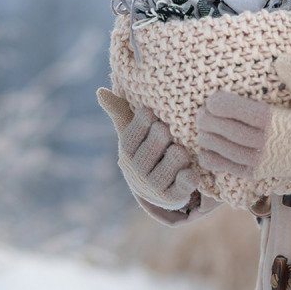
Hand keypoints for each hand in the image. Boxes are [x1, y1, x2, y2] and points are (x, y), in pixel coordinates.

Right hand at [96, 88, 200, 210]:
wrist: (156, 189)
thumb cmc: (146, 150)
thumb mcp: (133, 131)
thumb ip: (119, 111)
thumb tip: (100, 91)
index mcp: (127, 151)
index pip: (137, 127)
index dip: (148, 119)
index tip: (154, 116)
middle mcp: (137, 170)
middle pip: (159, 139)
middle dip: (167, 133)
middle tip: (170, 133)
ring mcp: (154, 186)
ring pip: (175, 158)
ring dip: (181, 153)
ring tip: (181, 152)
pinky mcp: (172, 198)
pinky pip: (186, 181)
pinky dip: (190, 175)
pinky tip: (190, 170)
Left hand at [195, 56, 290, 185]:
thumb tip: (280, 59)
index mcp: (274, 121)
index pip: (235, 111)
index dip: (218, 104)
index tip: (211, 98)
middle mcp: (264, 143)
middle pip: (224, 130)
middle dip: (207, 119)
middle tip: (201, 111)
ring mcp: (259, 161)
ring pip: (222, 149)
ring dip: (207, 137)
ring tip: (203, 126)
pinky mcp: (258, 173)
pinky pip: (227, 168)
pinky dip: (212, 158)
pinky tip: (207, 149)